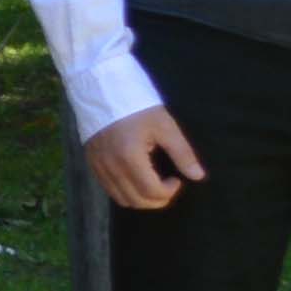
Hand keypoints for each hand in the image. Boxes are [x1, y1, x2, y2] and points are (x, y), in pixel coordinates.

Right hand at [85, 107, 204, 211]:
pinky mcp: (92, 163)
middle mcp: (111, 167)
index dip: (169, 192)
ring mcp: (99, 167)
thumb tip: (198, 176)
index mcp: (130, 158)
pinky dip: (125, 192)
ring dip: (141, 199)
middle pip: (137, 201)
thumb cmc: (138, 106)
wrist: (103, 89)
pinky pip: (109, 190)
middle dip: (157, 200)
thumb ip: (182, 153)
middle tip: (168, 186)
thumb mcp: (165, 126)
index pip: (152, 192)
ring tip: (153, 185)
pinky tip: (136, 179)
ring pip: (121, 199)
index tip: (177, 180)